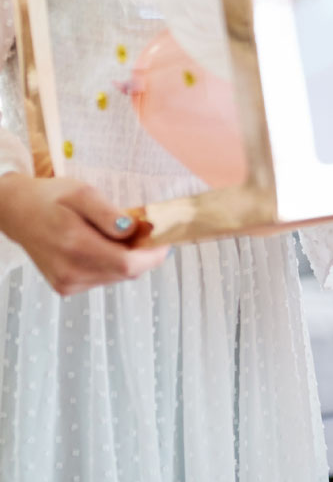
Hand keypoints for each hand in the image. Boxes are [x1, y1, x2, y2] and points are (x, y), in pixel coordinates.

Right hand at [0, 172, 168, 295]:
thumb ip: (109, 214)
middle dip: (143, 253)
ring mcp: (67, 283)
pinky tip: (104, 246)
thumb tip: (134, 230)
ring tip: (118, 234)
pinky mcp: (66, 287)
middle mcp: (70, 272)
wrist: (19, 213)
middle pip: (127, 272)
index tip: (164, 238)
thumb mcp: (83, 193)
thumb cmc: (51, 198)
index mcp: (74, 246)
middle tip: (144, 230)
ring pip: (118, 277)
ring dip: (128, 258)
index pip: (128, 264)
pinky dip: (113, 264)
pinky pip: (104, 278)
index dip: (153, 254)